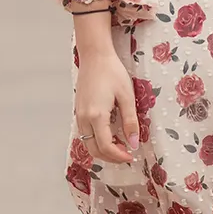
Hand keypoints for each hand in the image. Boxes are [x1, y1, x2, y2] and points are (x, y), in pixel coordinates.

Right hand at [73, 41, 139, 164]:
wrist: (94, 55)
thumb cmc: (112, 72)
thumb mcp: (126, 96)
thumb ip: (130, 122)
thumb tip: (134, 143)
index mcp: (96, 116)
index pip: (106, 146)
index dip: (119, 156)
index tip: (131, 156)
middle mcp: (84, 118)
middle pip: (94, 149)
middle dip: (110, 157)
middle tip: (126, 155)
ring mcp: (79, 114)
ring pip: (87, 143)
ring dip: (102, 150)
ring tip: (119, 147)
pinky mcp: (78, 110)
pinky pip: (85, 133)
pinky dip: (96, 141)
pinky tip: (109, 136)